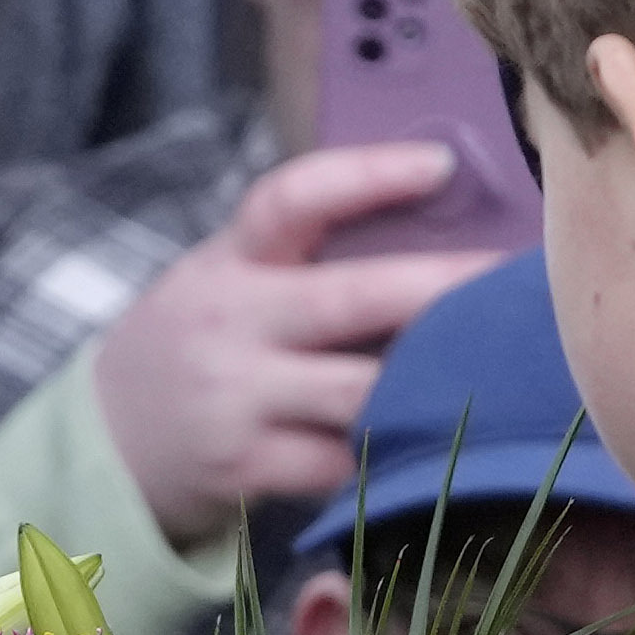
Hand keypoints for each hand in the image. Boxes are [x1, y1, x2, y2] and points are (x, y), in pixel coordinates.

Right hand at [89, 149, 503, 544]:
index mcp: (230, 260)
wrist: (107, 444)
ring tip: (514, 364)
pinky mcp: (249, 470)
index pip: (292, 198)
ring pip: (364, 392)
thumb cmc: (203, 345)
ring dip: (440, 381)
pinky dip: (399, 451)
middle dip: (447, 289)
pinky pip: (347, 462)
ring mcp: (239, 401)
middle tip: (527, 281)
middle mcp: (232, 323)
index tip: (442, 165)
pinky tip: (450, 437)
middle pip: (353, 299)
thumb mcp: (230, 281)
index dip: (369, 176)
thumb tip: (445, 219)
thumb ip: (308, 258)